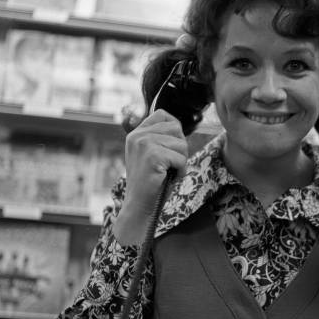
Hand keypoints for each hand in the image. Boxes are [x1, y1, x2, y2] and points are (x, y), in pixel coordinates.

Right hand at [114, 110, 187, 244]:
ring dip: (181, 162)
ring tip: (168, 172)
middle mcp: (138, 135)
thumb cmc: (151, 182)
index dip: (175, 130)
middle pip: (176, 128)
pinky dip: (180, 171)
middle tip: (170, 164)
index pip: (163, 114)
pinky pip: (181, 159)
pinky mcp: (152, 156)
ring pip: (181, 144)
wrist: (139, 205)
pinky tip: (169, 178)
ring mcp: (144, 144)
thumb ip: (160, 138)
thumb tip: (178, 125)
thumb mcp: (153, 154)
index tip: (170, 148)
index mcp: (136, 133)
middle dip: (180, 148)